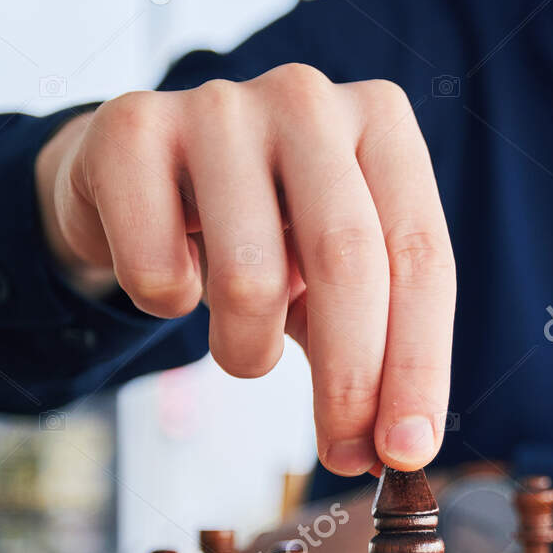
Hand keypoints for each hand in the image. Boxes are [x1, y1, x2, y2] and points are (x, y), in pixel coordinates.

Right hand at [35, 65, 455, 475]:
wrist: (138, 173)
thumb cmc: (264, 232)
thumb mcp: (334, 276)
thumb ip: (377, 346)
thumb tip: (394, 449)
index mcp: (383, 123)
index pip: (421, 255)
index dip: (419, 364)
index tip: (406, 450)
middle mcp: (307, 98)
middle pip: (347, 262)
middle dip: (350, 381)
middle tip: (344, 454)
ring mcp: (217, 104)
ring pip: (250, 278)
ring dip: (247, 349)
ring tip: (244, 343)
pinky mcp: (130, 127)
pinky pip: (159, 271)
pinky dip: (167, 305)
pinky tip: (173, 277)